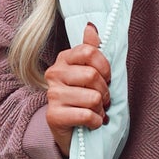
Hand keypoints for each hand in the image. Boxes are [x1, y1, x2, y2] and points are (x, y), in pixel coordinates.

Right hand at [44, 21, 110, 155]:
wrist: (70, 131)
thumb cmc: (83, 99)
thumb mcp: (90, 72)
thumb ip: (91, 49)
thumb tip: (91, 26)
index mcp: (64, 59)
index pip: (89, 51)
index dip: (105, 67)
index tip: (106, 79)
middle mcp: (54, 74)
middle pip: (92, 75)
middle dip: (104, 92)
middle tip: (101, 100)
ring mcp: (52, 95)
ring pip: (92, 97)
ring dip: (100, 109)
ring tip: (95, 112)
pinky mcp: (53, 116)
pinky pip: (87, 115)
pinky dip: (96, 122)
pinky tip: (91, 123)